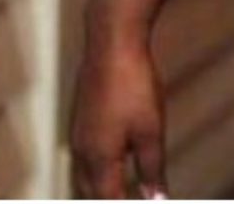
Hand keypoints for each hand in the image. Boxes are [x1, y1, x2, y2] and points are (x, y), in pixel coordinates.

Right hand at [70, 29, 165, 199]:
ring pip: (84, 176)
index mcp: (98, 159)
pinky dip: (97, 171)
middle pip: (90, 193)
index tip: (144, 202)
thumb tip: (155, 199)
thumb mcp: (150, 131)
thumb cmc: (134, 88)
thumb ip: (151, 168)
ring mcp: (78, 135)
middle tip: (130, 197)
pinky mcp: (81, 121)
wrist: (111, 46)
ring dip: (99, 189)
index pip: (108, 200)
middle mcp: (82, 152)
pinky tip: (112, 163)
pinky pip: (84, 158)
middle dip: (108, 200)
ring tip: (119, 191)